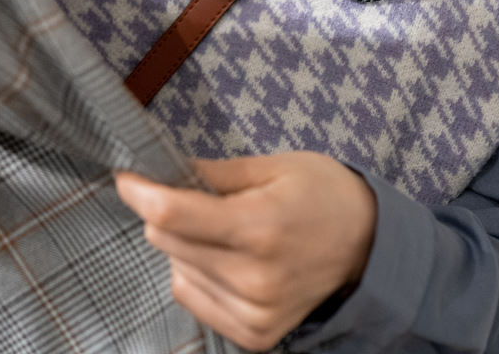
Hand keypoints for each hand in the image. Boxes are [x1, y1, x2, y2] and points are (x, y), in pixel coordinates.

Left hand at [116, 152, 376, 351]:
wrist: (370, 246)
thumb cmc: (322, 196)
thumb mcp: (274, 166)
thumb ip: (215, 172)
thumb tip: (162, 170)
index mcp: (261, 226)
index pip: (171, 215)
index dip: (140, 192)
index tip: (128, 177)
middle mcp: (256, 277)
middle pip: (165, 241)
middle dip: (168, 214)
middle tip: (199, 199)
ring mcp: (256, 311)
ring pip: (174, 270)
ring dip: (183, 247)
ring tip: (225, 233)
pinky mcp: (255, 334)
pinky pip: (191, 298)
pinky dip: (195, 275)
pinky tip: (225, 261)